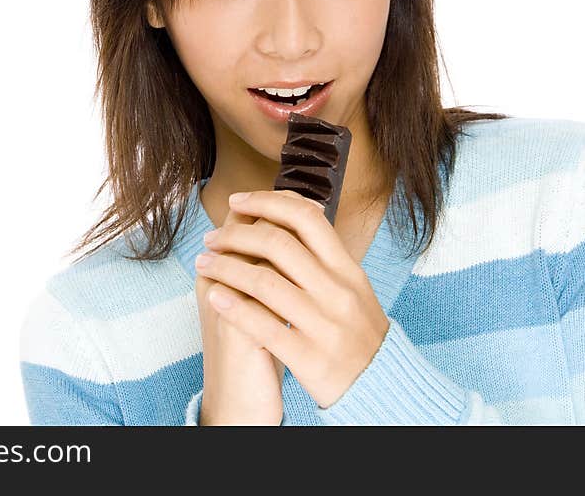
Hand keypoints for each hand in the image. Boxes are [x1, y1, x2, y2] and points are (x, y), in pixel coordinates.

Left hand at [195, 189, 390, 409]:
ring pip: (265, 282)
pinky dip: (234, 306)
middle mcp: (338, 292)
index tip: (239, 200)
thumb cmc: (357, 333)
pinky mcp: (310, 357)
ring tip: (204, 263)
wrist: (380, 385)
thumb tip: (293, 211)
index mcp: (347, 269)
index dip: (267, 202)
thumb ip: (324, 255)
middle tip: (211, 237)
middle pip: (279, 244)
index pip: (307, 218)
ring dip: (225, 267)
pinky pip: (264, 325)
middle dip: (235, 235)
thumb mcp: (352, 287)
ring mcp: (325, 325)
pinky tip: (215, 296)